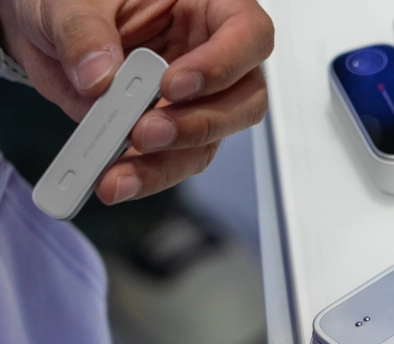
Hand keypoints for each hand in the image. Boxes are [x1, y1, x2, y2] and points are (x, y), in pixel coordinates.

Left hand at [0, 0, 272, 203]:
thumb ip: (83, 31)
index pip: (248, 32)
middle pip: (245, 99)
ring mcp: (197, 99)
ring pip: (212, 141)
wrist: (47, 30)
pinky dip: (145, 175)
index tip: (174, 85)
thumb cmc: (74, 0)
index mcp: (206, 4)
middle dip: (198, 125)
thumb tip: (99, 76)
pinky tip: (116, 178)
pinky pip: (174, 161)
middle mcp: (212, 54)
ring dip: (169, 162)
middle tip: (145, 132)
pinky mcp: (173, 132)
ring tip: (121, 171)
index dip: (223, 63)